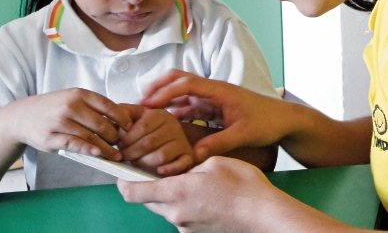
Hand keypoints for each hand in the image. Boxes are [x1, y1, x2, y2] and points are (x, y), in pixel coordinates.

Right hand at [7, 88, 131, 160]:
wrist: (22, 116)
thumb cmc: (55, 108)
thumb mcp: (74, 99)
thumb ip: (94, 107)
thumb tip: (121, 119)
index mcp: (80, 94)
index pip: (109, 106)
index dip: (123, 118)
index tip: (131, 128)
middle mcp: (71, 106)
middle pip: (102, 124)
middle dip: (115, 137)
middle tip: (123, 145)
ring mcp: (60, 121)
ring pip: (90, 137)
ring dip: (106, 148)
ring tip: (115, 155)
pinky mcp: (50, 137)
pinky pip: (73, 144)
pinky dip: (88, 150)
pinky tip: (98, 154)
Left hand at [118, 104, 193, 175]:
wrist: (170, 139)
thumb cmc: (147, 130)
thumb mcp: (136, 117)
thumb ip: (123, 113)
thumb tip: (112, 116)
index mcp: (160, 114)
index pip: (141, 127)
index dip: (126, 139)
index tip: (117, 146)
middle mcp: (174, 126)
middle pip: (149, 143)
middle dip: (131, 153)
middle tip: (123, 157)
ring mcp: (182, 141)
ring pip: (161, 156)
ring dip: (144, 162)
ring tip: (135, 162)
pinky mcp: (188, 156)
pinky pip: (180, 164)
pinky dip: (169, 169)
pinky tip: (159, 171)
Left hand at [118, 156, 276, 232]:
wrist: (264, 215)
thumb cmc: (243, 186)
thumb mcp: (215, 162)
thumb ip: (191, 166)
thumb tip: (184, 171)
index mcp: (177, 192)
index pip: (133, 192)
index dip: (123, 182)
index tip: (123, 172)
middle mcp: (176, 214)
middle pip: (148, 201)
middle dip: (150, 186)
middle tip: (162, 170)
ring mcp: (187, 227)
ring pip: (166, 209)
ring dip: (171, 196)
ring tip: (193, 182)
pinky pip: (183, 217)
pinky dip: (187, 205)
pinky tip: (207, 196)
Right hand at [140, 70, 289, 162]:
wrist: (285, 120)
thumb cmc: (268, 122)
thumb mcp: (243, 134)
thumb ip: (219, 143)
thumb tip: (193, 155)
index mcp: (220, 90)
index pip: (187, 83)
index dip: (165, 91)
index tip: (147, 102)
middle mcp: (214, 91)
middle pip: (180, 81)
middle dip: (159, 89)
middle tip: (139, 104)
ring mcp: (213, 99)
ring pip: (183, 94)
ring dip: (165, 101)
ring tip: (145, 115)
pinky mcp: (215, 108)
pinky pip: (190, 107)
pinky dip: (176, 112)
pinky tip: (164, 123)